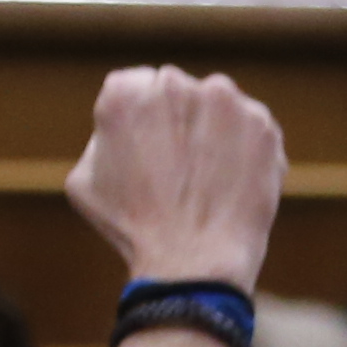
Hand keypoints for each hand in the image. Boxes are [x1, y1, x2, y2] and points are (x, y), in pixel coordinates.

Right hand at [63, 66, 282, 293]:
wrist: (192, 262)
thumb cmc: (132, 228)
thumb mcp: (85, 181)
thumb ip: (102, 136)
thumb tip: (123, 125)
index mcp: (125, 93)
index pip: (135, 86)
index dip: (142, 122)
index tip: (148, 151)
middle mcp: (175, 84)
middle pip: (178, 93)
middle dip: (178, 121)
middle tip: (177, 170)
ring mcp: (224, 101)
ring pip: (217, 108)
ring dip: (214, 131)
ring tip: (205, 182)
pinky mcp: (262, 124)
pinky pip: (250, 130)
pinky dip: (245, 152)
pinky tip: (230, 186)